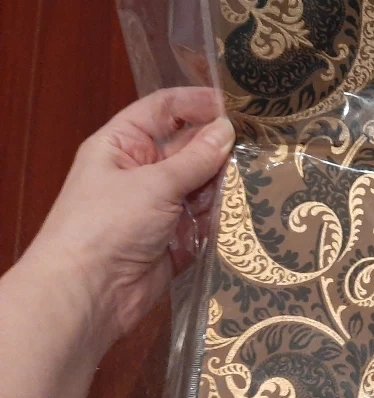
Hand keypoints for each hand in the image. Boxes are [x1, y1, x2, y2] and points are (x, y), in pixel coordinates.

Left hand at [22, 87, 233, 354]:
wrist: (89, 295)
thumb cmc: (107, 225)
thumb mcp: (154, 183)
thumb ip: (196, 158)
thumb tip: (228, 130)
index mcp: (122, 145)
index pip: (164, 109)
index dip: (197, 102)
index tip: (237, 104)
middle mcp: (141, 172)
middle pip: (189, 147)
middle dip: (219, 147)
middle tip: (260, 143)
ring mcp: (159, 206)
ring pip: (203, 183)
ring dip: (224, 183)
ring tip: (256, 177)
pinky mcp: (176, 237)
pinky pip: (206, 218)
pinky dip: (223, 215)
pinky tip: (246, 208)